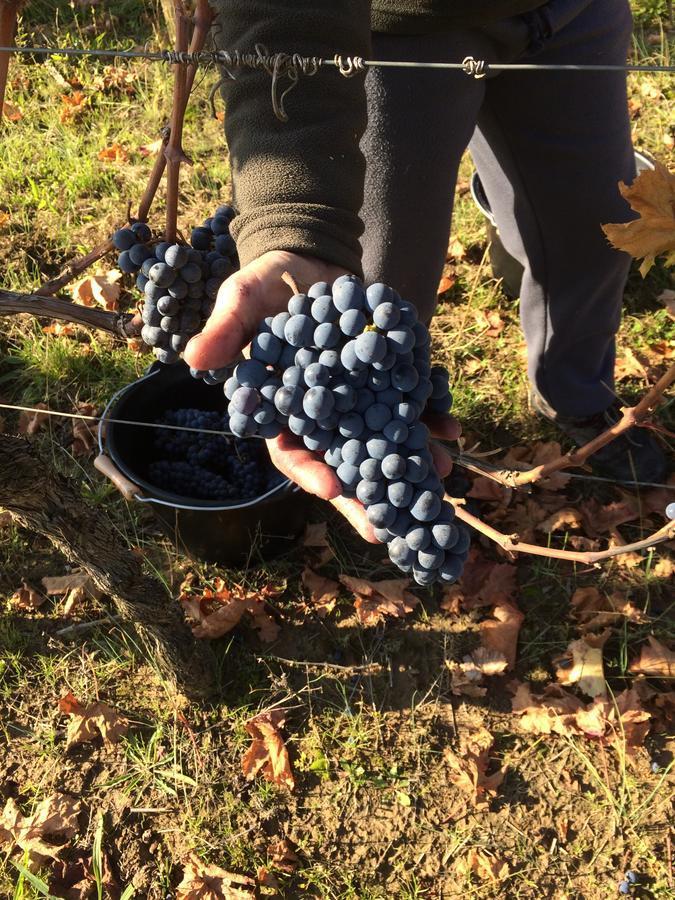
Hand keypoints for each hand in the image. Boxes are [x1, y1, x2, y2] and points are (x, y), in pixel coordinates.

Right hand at [184, 250, 460, 542]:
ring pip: (380, 442)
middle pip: (342, 464)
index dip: (310, 473)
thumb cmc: (268, 286)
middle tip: (390, 525)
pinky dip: (430, 419)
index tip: (334, 490)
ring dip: (408, 462)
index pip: (291, 452)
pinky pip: (409, 407)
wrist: (310, 262)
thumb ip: (227, 329)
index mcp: (282, 409)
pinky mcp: (385, 382)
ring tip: (437, 475)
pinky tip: (451, 430)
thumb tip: (194, 357)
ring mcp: (356, 402)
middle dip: (365, 495)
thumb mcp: (244, 300)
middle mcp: (321, 415)